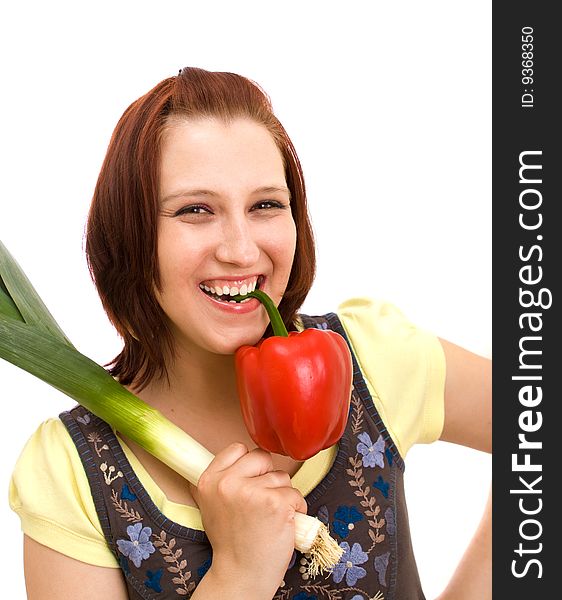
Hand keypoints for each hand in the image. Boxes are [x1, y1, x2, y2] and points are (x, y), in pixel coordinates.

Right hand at [190, 442, 306, 597]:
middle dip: (268, 477)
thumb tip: (235, 457)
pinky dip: (296, 509)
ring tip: (270, 517)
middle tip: (262, 502)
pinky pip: (296, 494)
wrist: (241, 575)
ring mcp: (252, 492)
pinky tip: (283, 524)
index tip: (250, 482)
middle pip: (262, 457)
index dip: (250, 465)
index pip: (238, 448)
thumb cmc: (231, 542)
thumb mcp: (212, 505)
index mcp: (209, 480)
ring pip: (282, 477)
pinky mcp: (276, 503)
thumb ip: (222, 480)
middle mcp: (227, 483)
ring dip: (283, 495)